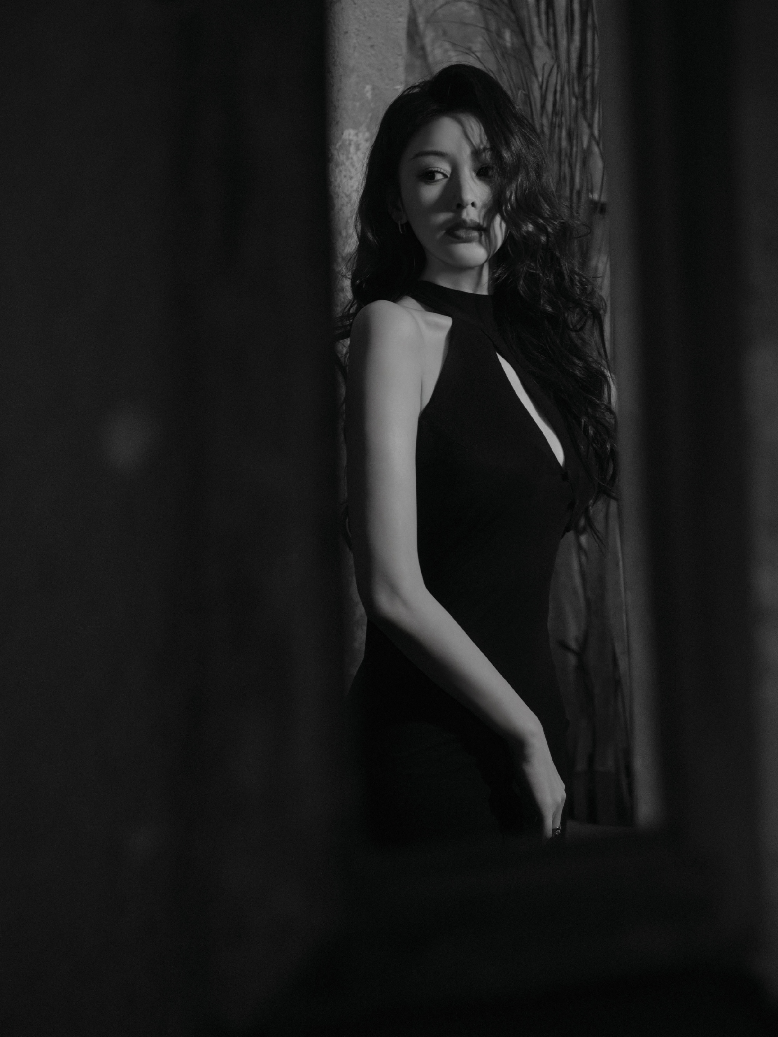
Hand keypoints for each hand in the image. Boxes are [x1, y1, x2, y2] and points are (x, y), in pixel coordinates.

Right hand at [509, 723, 565, 839]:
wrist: (529, 743)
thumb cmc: (526, 755)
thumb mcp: (529, 779)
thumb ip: (530, 795)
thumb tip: (526, 809)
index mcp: (558, 792)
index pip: (553, 818)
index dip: (543, 829)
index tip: (532, 837)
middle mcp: (561, 799)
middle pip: (554, 827)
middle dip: (543, 837)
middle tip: (530, 847)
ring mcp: (555, 803)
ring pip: (550, 830)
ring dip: (539, 839)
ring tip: (529, 848)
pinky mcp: (547, 806)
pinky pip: (545, 830)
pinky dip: (539, 839)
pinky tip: (530, 846)